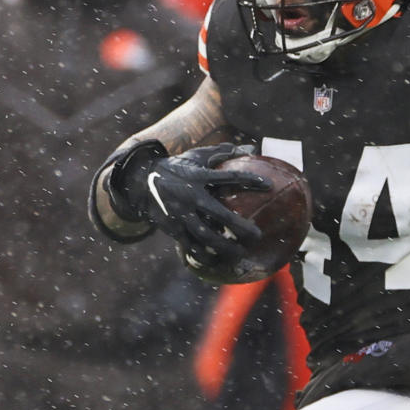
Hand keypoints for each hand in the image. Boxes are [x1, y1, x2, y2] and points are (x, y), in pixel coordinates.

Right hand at [107, 141, 266, 262]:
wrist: (141, 182)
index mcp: (198, 177)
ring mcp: (181, 214)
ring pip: (205, 235)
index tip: (268, 185)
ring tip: (241, 253)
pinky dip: (205, 255)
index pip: (228, 177)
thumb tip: (246, 147)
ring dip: (224, 246)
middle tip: (257, 235)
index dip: (248, 180)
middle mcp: (190, 196)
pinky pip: (191, 246)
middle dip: (238, 225)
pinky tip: (218, 262)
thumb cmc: (175, 168)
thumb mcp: (195, 157)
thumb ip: (219, 153)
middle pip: (218, 213)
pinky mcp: (174, 228)